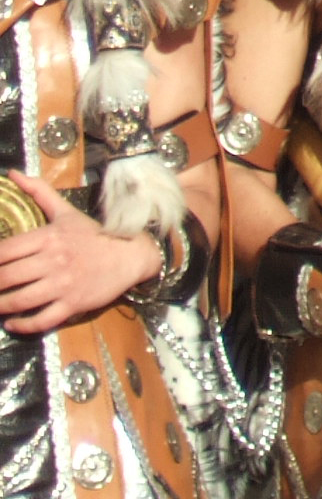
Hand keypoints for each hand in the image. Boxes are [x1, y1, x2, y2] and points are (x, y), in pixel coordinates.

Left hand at [0, 173, 159, 334]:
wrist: (131, 255)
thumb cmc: (94, 235)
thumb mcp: (66, 212)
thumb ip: (39, 193)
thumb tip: (12, 174)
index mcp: (49, 237)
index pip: (4, 250)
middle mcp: (54, 260)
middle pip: (6, 277)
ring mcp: (64, 284)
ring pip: (19, 300)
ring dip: (0, 305)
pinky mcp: (74, 304)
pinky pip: (41, 319)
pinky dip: (22, 324)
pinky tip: (12, 323)